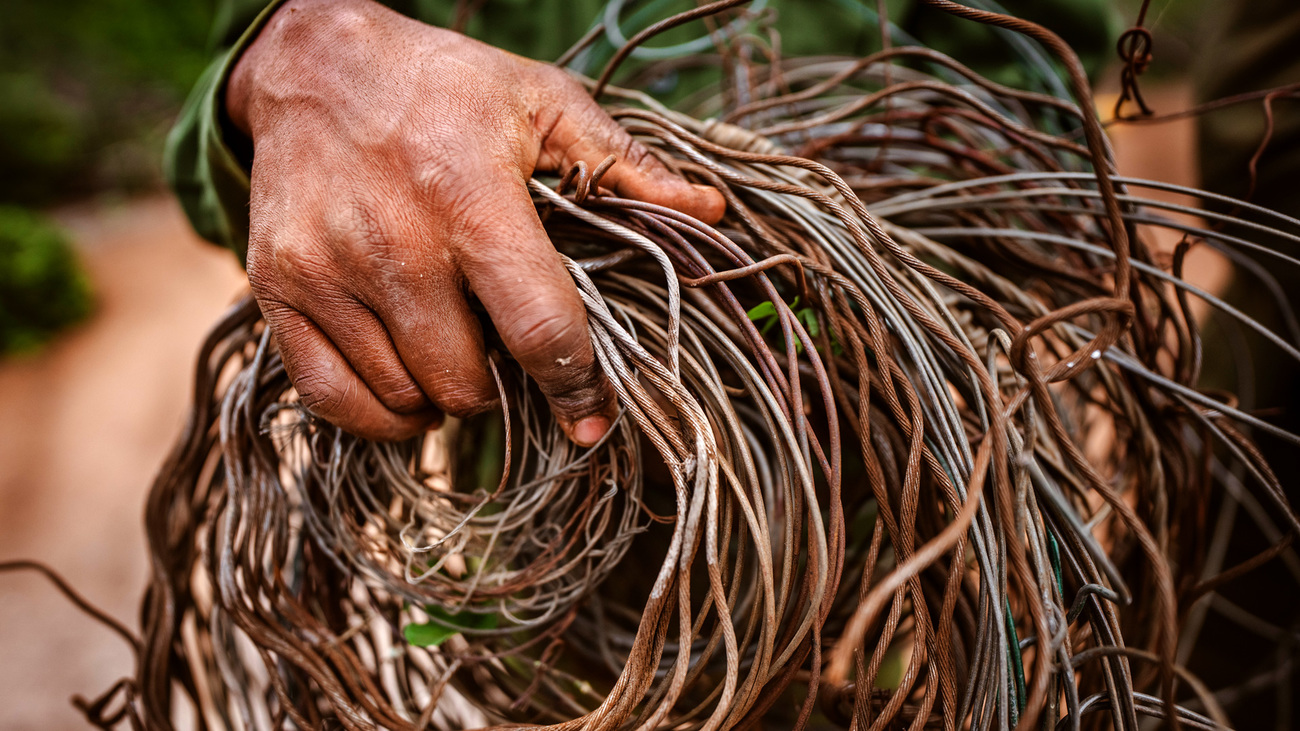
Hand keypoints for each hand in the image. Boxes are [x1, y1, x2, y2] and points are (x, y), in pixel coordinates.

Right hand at [227, 0, 724, 442]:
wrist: (313, 66)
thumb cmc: (446, 89)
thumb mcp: (544, 104)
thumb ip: (627, 166)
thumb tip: (711, 213)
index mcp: (473, 200)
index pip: (536, 327)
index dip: (574, 386)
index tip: (591, 420)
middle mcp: (395, 244)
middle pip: (467, 383)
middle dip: (502, 386)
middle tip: (504, 348)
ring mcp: (327, 272)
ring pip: (405, 399)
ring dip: (443, 398)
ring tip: (455, 352)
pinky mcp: (280, 291)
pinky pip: (332, 400)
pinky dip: (379, 413)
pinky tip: (404, 384)